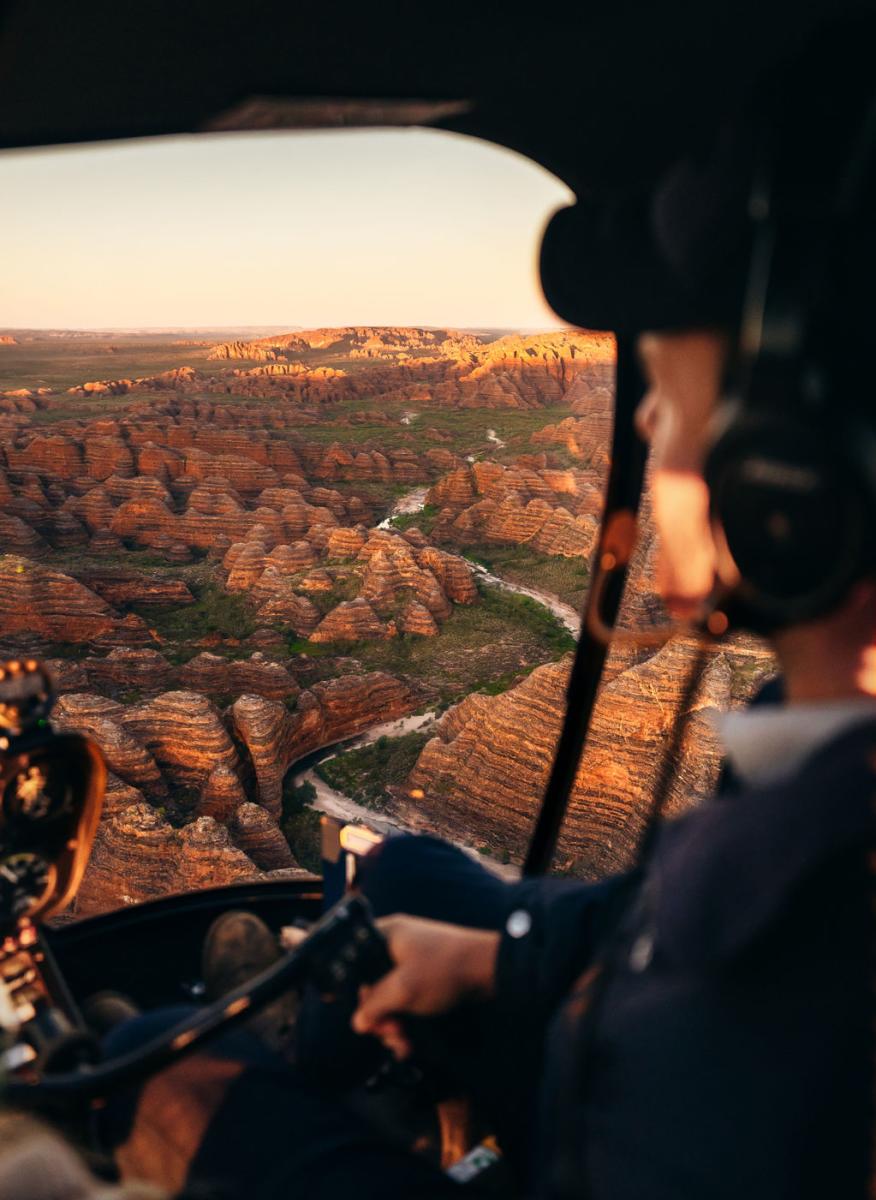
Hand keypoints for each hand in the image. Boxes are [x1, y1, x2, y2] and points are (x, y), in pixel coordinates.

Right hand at [351, 915, 499, 1058]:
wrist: (489, 969)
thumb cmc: (443, 969)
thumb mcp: (403, 989)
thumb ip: (375, 1006)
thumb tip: (358, 1022)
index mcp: (386, 935)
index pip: (355, 963)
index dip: (357, 993)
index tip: (364, 1016)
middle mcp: (397, 946)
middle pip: (374, 986)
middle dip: (380, 1016)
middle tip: (390, 1034)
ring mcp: (413, 962)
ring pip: (391, 998)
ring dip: (394, 1024)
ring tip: (403, 1043)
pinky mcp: (427, 978)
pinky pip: (408, 1001)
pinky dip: (407, 1021)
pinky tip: (410, 1043)